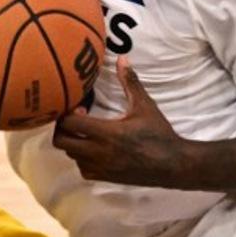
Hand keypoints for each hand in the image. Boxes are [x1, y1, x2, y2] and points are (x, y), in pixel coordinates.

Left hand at [52, 57, 189, 187]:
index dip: (68, 113)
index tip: (82, 108)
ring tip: (87, 132)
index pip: (69, 123)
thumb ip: (130, 82)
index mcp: (106, 133)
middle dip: (63, 129)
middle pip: (60, 141)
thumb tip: (122, 58)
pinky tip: (95, 148)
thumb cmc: (159, 134)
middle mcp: (98, 152)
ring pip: (70, 155)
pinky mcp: (105, 178)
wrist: (174, 165)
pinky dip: (82, 158)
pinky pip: (82, 168)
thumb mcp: (145, 106)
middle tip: (76, 120)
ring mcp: (100, 167)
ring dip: (73, 142)